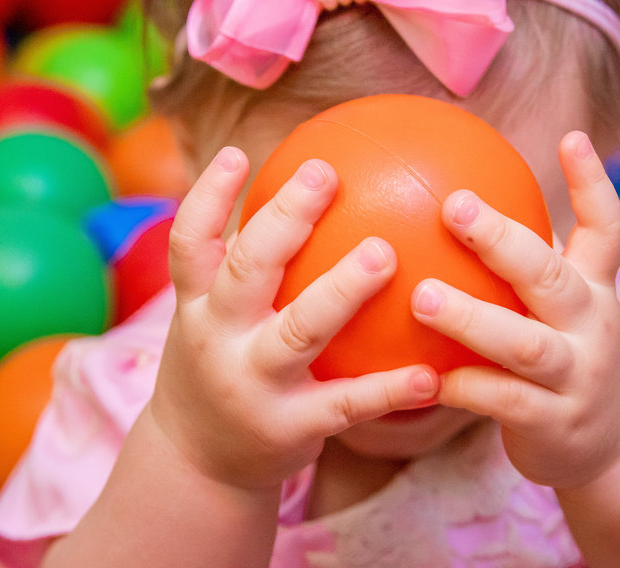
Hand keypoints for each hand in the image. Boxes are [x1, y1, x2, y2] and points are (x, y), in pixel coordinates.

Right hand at [148, 147, 439, 491]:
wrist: (200, 466)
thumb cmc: (224, 365)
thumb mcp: (212, 318)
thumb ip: (247, 265)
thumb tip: (306, 187)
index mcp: (195, 306)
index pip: (189, 243)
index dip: (207, 196)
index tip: (237, 153)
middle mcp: (217, 339)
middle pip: (245, 270)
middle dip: (283, 219)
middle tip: (327, 174)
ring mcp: (253, 384)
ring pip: (299, 330)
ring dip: (342, 290)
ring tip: (385, 253)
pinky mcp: (290, 428)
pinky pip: (347, 403)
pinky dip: (389, 389)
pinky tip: (430, 374)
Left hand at [411, 131, 619, 489]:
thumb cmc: (571, 354)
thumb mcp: (568, 305)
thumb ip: (527, 259)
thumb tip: (457, 193)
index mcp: (595, 289)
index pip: (605, 229)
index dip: (592, 183)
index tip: (570, 138)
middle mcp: (593, 326)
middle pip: (553, 277)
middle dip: (503, 241)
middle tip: (454, 207)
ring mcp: (577, 377)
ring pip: (524, 345)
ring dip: (471, 319)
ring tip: (422, 296)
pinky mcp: (554, 424)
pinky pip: (502, 402)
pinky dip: (463, 386)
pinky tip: (422, 375)